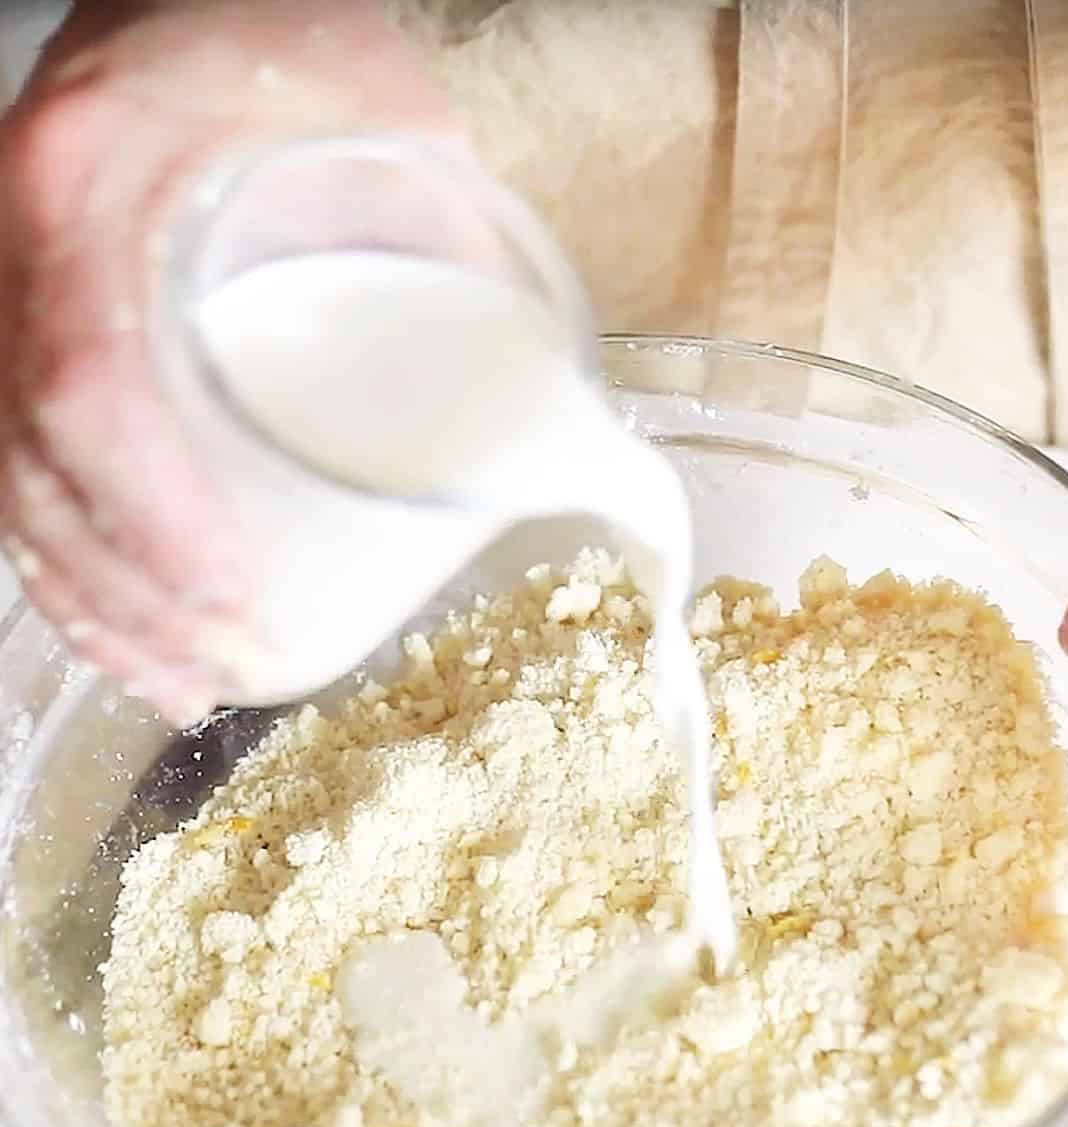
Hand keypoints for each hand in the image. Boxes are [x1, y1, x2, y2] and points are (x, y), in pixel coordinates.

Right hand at [0, 0, 458, 723]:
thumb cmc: (286, 39)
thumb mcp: (388, 118)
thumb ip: (463, 246)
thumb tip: (570, 420)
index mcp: (91, 181)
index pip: (92, 384)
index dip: (156, 521)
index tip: (238, 604)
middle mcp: (21, 239)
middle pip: (40, 463)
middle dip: (133, 595)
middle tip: (227, 666)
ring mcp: (7, 282)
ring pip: (14, 479)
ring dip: (94, 604)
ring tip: (181, 679)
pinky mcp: (26, 321)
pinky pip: (15, 457)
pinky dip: (69, 559)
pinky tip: (128, 628)